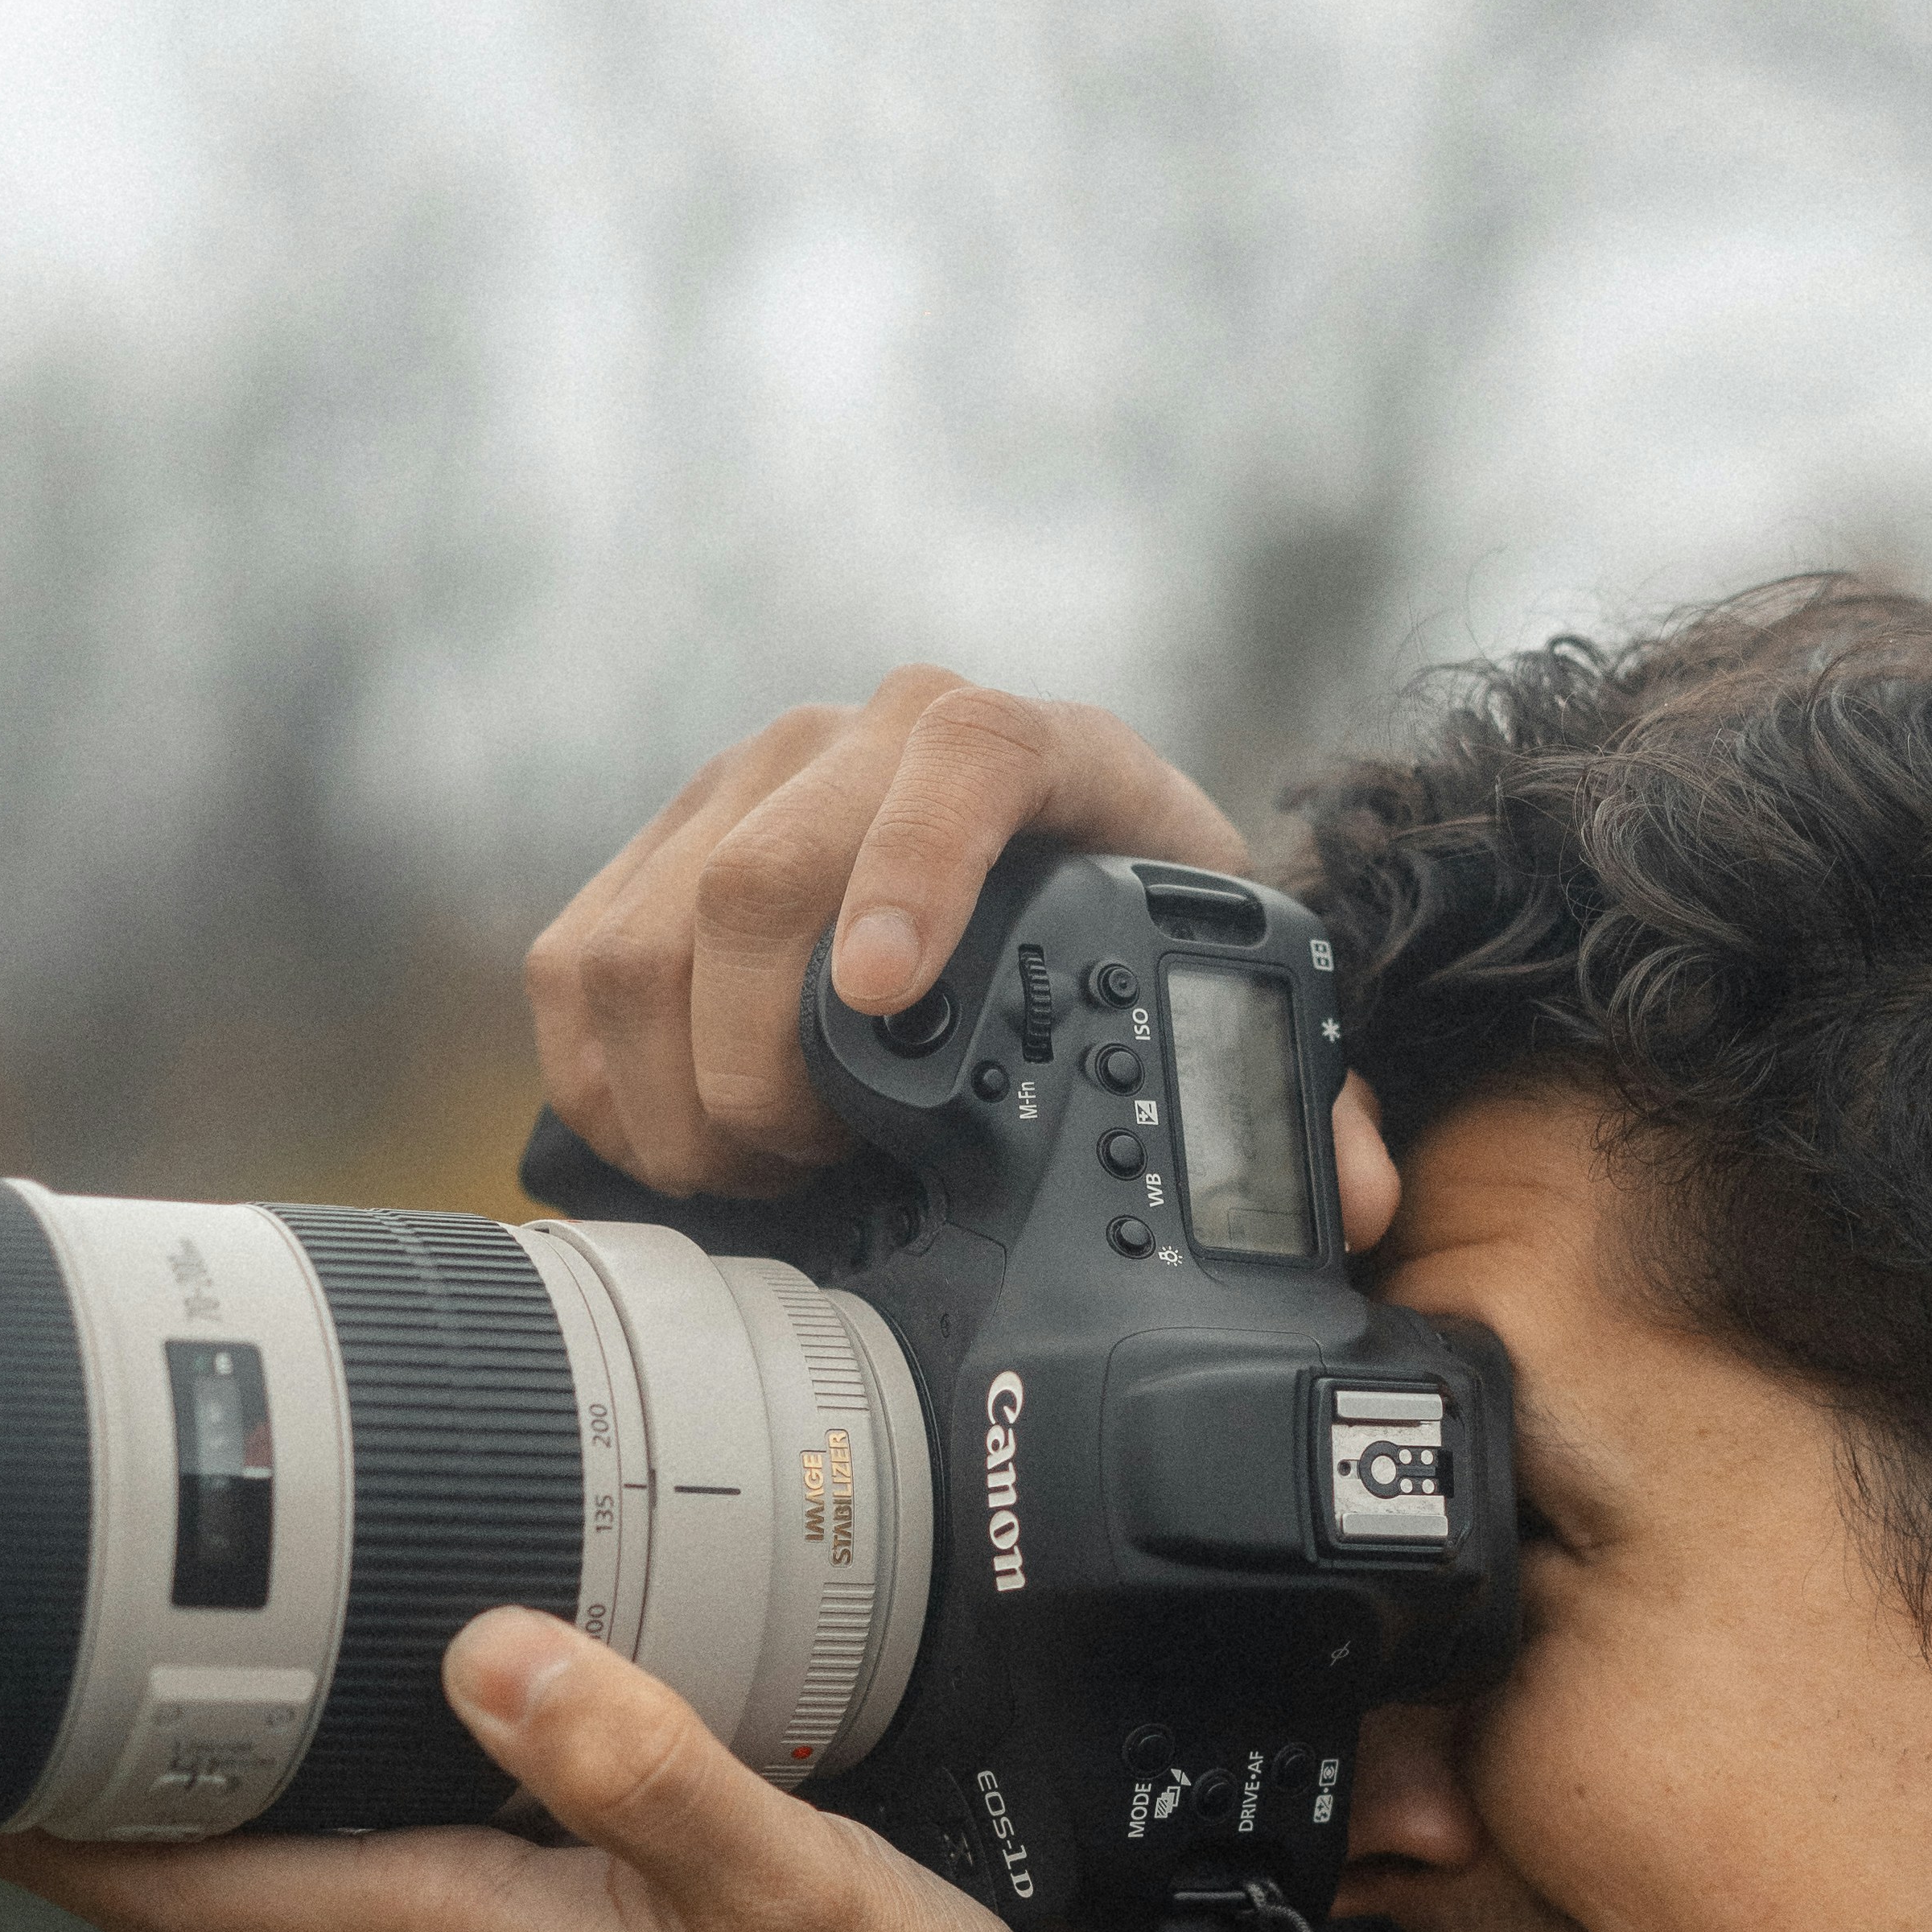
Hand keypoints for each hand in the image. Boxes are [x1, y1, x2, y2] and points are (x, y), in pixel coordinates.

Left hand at [0, 1615, 1091, 1931]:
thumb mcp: (781, 1889)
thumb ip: (645, 1767)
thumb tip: (499, 1650)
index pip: (183, 1887)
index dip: (47, 1814)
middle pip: (206, 1853)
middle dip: (104, 1747)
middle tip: (36, 1605)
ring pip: (297, 1832)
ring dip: (218, 1739)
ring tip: (159, 1600)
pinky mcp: (559, 1926)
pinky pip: (399, 1822)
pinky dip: (347, 1742)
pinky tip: (381, 1661)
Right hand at [526, 665, 1400, 1244]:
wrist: (1032, 878)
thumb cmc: (1127, 943)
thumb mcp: (1225, 996)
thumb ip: (1297, 1089)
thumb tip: (1352, 1195)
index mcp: (1038, 752)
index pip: (962, 763)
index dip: (907, 871)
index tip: (878, 1004)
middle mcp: (871, 736)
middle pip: (761, 878)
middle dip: (765, 1066)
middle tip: (813, 1174)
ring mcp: (750, 782)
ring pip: (648, 932)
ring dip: (682, 1091)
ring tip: (760, 1177)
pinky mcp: (656, 847)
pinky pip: (579, 962)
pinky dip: (609, 1083)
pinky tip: (678, 1152)